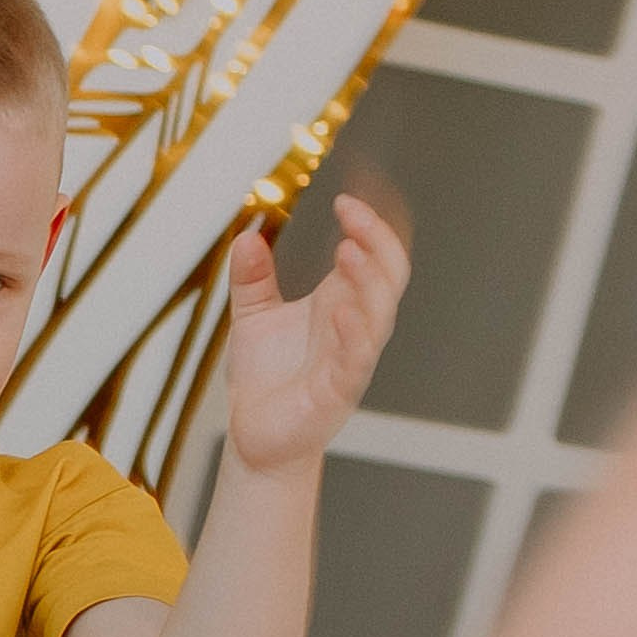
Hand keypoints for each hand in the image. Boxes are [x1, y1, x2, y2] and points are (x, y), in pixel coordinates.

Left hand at [221, 191, 409, 476]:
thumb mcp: (253, 317)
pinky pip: (356, 360)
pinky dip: (353, 334)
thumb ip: (252, 278)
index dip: (370, 225)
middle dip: (377, 242)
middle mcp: (354, 328)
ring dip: (369, 282)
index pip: (373, 256)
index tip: (347, 198)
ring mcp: (352, 360)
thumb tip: (247, 237)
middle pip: (388, 277)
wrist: (255, 438)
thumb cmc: (265, 380)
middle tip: (352, 213)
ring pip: (380, 316)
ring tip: (348, 251)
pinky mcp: (339, 392)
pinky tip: (341, 311)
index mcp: (340, 303)